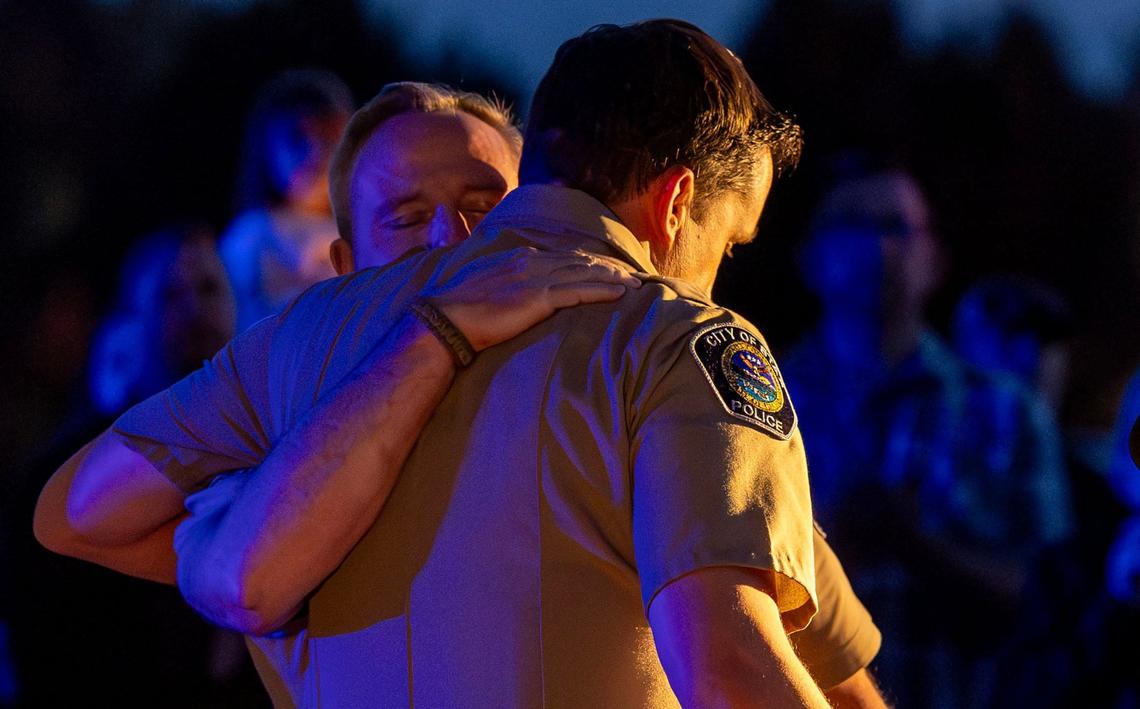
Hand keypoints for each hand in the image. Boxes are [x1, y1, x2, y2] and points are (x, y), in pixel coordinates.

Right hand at [422, 247, 640, 350]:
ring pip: (584, 273)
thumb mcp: (485, 283)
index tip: (609, 267)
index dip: (589, 262)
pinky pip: (579, 291)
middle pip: (580, 261)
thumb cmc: (459, 308)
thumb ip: (505, 277)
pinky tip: (621, 294)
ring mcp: (535, 278)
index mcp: (520, 257)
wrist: (445, 319)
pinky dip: (603, 291)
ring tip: (635, 284)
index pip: (563, 256)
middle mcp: (531, 261)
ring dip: (613, 278)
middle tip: (633, 273)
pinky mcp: (538, 298)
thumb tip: (516, 282)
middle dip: (609, 267)